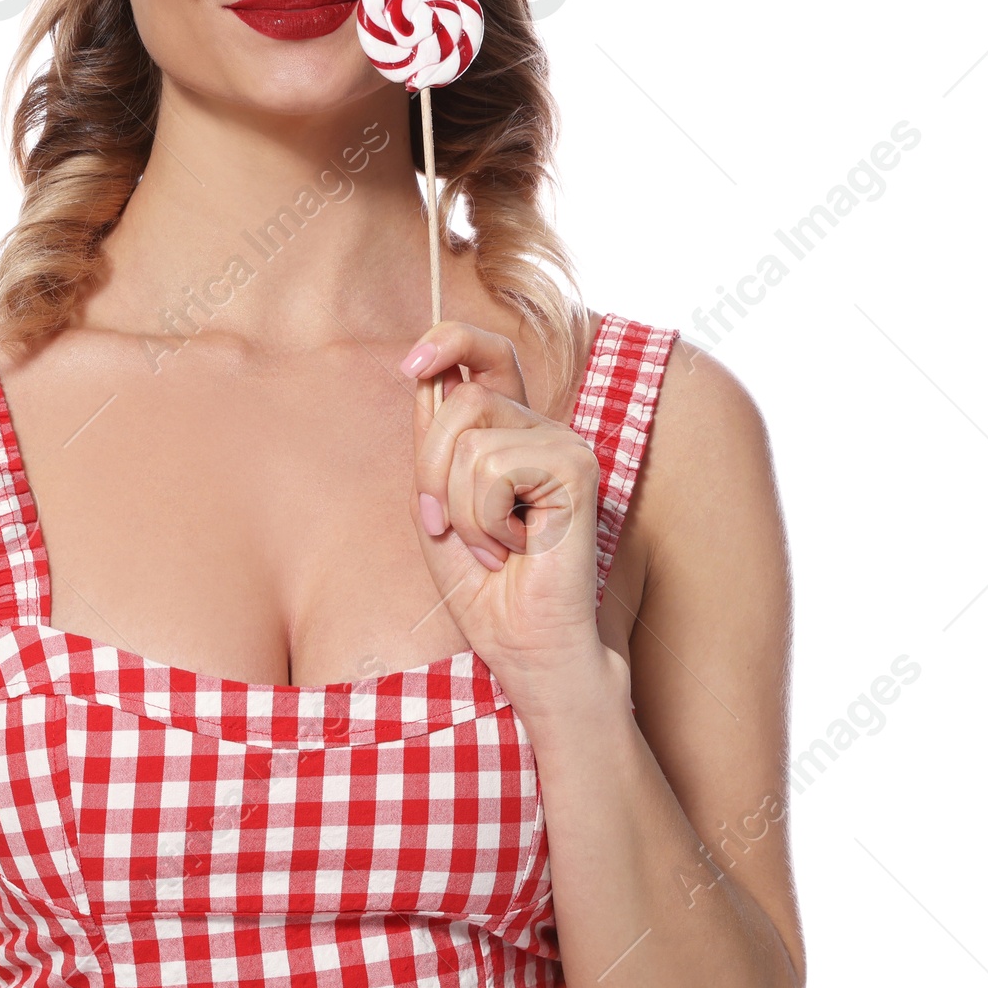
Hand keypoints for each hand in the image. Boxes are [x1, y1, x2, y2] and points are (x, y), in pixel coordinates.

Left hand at [403, 319, 608, 686]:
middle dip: (431, 469)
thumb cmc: (484, 588)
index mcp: (512, 432)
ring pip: (471, 440)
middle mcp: (543, 429)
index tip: (410, 362)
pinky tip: (515, 548)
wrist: (525, 648)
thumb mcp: (437, 505)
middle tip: (446, 526)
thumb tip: (427, 373)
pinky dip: (485, 519)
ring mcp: (564, 446)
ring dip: (460, 509)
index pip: (487, 354)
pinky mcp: (576, 469)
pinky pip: (494, 468)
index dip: (451, 339)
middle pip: (462, 397)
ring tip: (491, 547)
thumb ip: (433, 442)